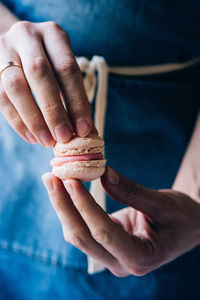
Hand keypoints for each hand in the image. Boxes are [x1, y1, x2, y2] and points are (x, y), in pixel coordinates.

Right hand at [0, 21, 92, 145]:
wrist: (17, 46)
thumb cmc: (49, 63)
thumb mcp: (64, 70)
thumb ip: (75, 97)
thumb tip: (89, 132)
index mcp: (53, 34)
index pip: (67, 68)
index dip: (77, 101)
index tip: (84, 129)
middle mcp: (27, 36)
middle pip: (39, 73)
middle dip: (54, 110)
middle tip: (64, 137)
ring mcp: (4, 49)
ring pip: (15, 85)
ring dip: (33, 119)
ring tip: (47, 141)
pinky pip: (0, 97)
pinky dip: (17, 121)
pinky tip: (32, 137)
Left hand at [42, 167, 199, 276]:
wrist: (187, 227)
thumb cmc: (182, 216)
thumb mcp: (164, 202)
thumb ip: (132, 191)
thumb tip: (102, 172)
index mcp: (141, 257)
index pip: (104, 232)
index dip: (85, 206)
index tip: (70, 180)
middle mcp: (122, 264)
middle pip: (83, 237)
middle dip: (64, 206)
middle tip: (50, 177)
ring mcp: (112, 258)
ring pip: (78, 235)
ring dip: (63, 207)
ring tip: (52, 180)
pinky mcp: (106, 248)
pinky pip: (83, 230)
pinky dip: (72, 210)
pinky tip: (64, 191)